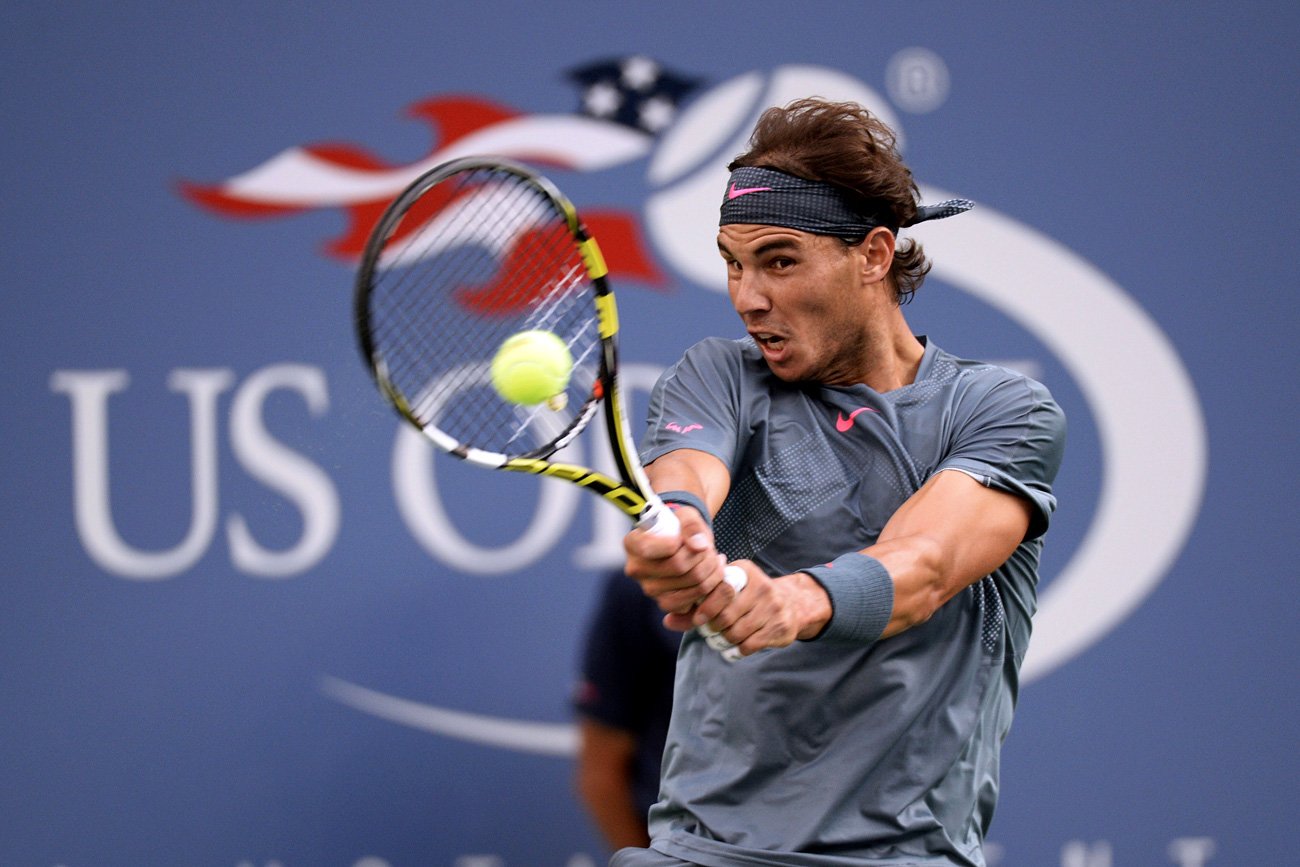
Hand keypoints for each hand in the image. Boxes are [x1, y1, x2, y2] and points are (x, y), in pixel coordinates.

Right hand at [623, 505, 728, 621]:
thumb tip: (699, 546)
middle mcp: (636, 570)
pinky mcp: (665, 603)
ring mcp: (650, 589)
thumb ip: (691, 525)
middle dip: (703, 556)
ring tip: (714, 558)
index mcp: (632, 544)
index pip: (648, 548)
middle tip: (710, 548)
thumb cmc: (679, 527)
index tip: (685, 538)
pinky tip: (712, 574)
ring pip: (691, 585)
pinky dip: (710, 587)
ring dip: (711, 571)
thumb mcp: (685, 515)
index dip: (675, 543)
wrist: (680, 544)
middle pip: (678, 567)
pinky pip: (694, 600)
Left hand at [681, 561, 832, 655]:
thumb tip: (667, 621)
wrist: (792, 604)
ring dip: (724, 641)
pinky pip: (749, 645)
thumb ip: (696, 607)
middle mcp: (761, 586)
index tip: (700, 620)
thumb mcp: (727, 594)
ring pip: (736, 632)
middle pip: (726, 615)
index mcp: (744, 572)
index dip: (705, 608)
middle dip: (713, 628)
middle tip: (710, 633)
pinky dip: (737, 650)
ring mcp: (773, 607)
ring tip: (721, 640)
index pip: (720, 590)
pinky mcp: (780, 627)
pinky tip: (735, 649)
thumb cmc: (748, 599)